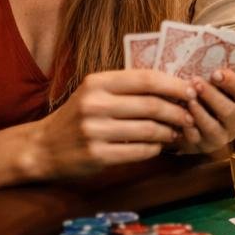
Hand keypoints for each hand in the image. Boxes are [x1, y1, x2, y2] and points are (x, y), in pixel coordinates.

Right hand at [27, 70, 197, 179]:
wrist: (42, 147)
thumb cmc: (78, 115)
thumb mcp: (96, 92)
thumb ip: (129, 87)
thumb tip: (176, 85)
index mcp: (97, 83)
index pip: (147, 79)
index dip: (175, 85)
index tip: (192, 91)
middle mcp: (95, 104)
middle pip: (153, 105)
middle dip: (178, 111)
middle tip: (190, 116)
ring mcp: (94, 131)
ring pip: (150, 130)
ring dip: (170, 132)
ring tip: (178, 132)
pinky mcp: (97, 155)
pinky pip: (140, 151)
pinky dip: (155, 149)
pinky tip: (159, 146)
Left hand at [173, 69, 234, 155]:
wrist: (197, 127)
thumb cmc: (205, 99)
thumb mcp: (215, 87)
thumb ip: (212, 77)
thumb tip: (201, 53)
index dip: (232, 82)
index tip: (215, 72)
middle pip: (230, 111)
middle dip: (212, 96)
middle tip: (196, 82)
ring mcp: (221, 137)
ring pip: (213, 127)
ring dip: (199, 112)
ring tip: (187, 99)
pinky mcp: (203, 147)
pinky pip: (195, 139)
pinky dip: (187, 128)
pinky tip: (179, 117)